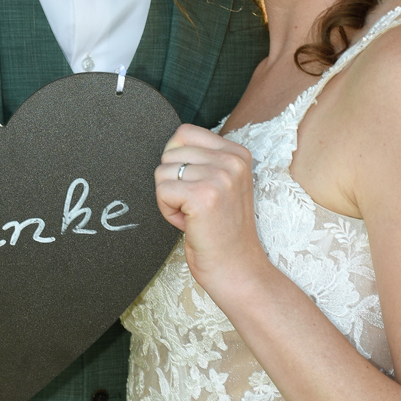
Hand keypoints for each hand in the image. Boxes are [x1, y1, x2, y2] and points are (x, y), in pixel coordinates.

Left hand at [155, 124, 267, 296]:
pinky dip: (167, 211)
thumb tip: (170, 145)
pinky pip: (162, 191)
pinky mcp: (203, 196)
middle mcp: (232, 161)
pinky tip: (188, 223)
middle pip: (170, 152)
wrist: (237, 268)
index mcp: (238, 153)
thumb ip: (204, 161)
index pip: (184, 133)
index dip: (176, 161)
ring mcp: (219, 177)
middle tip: (194, 207)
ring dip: (169, 199)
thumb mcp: (223, 184)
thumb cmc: (223, 231)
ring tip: (193, 216)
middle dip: (172, 183)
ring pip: (162, 172)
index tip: (194, 187)